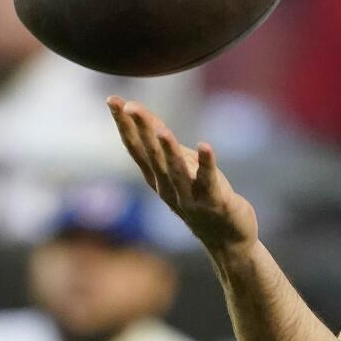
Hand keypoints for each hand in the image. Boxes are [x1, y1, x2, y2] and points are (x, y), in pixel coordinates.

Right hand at [108, 96, 257, 252]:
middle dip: (140, 130)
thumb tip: (155, 125)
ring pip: (175, 170)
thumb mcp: (183, 173)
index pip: (136, 148)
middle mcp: (168, 188)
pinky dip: (206, 163)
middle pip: (151, 155)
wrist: (228, 241)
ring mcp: (190, 197)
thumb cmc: (204, 201)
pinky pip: (208, 180)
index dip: (124, 124)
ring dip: (168, 150)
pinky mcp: (215, 201)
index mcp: (157, 179)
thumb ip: (170, 151)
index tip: (113, 100)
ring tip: (162, 130)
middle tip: (128, 106)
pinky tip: (206, 146)